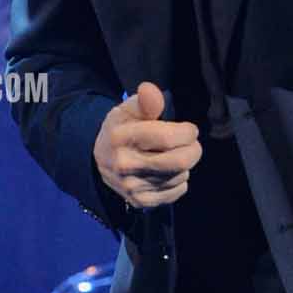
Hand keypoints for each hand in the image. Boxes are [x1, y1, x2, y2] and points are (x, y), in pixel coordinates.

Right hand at [95, 79, 201, 209]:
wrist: (99, 162)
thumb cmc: (121, 130)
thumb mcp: (127, 111)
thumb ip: (144, 102)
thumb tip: (151, 90)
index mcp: (121, 137)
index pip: (168, 137)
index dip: (187, 132)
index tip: (188, 129)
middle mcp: (125, 164)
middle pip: (180, 161)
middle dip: (193, 149)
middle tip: (190, 143)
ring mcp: (133, 186)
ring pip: (181, 175)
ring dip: (184, 165)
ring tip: (171, 156)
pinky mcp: (141, 202)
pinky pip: (178, 191)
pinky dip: (179, 180)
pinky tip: (166, 172)